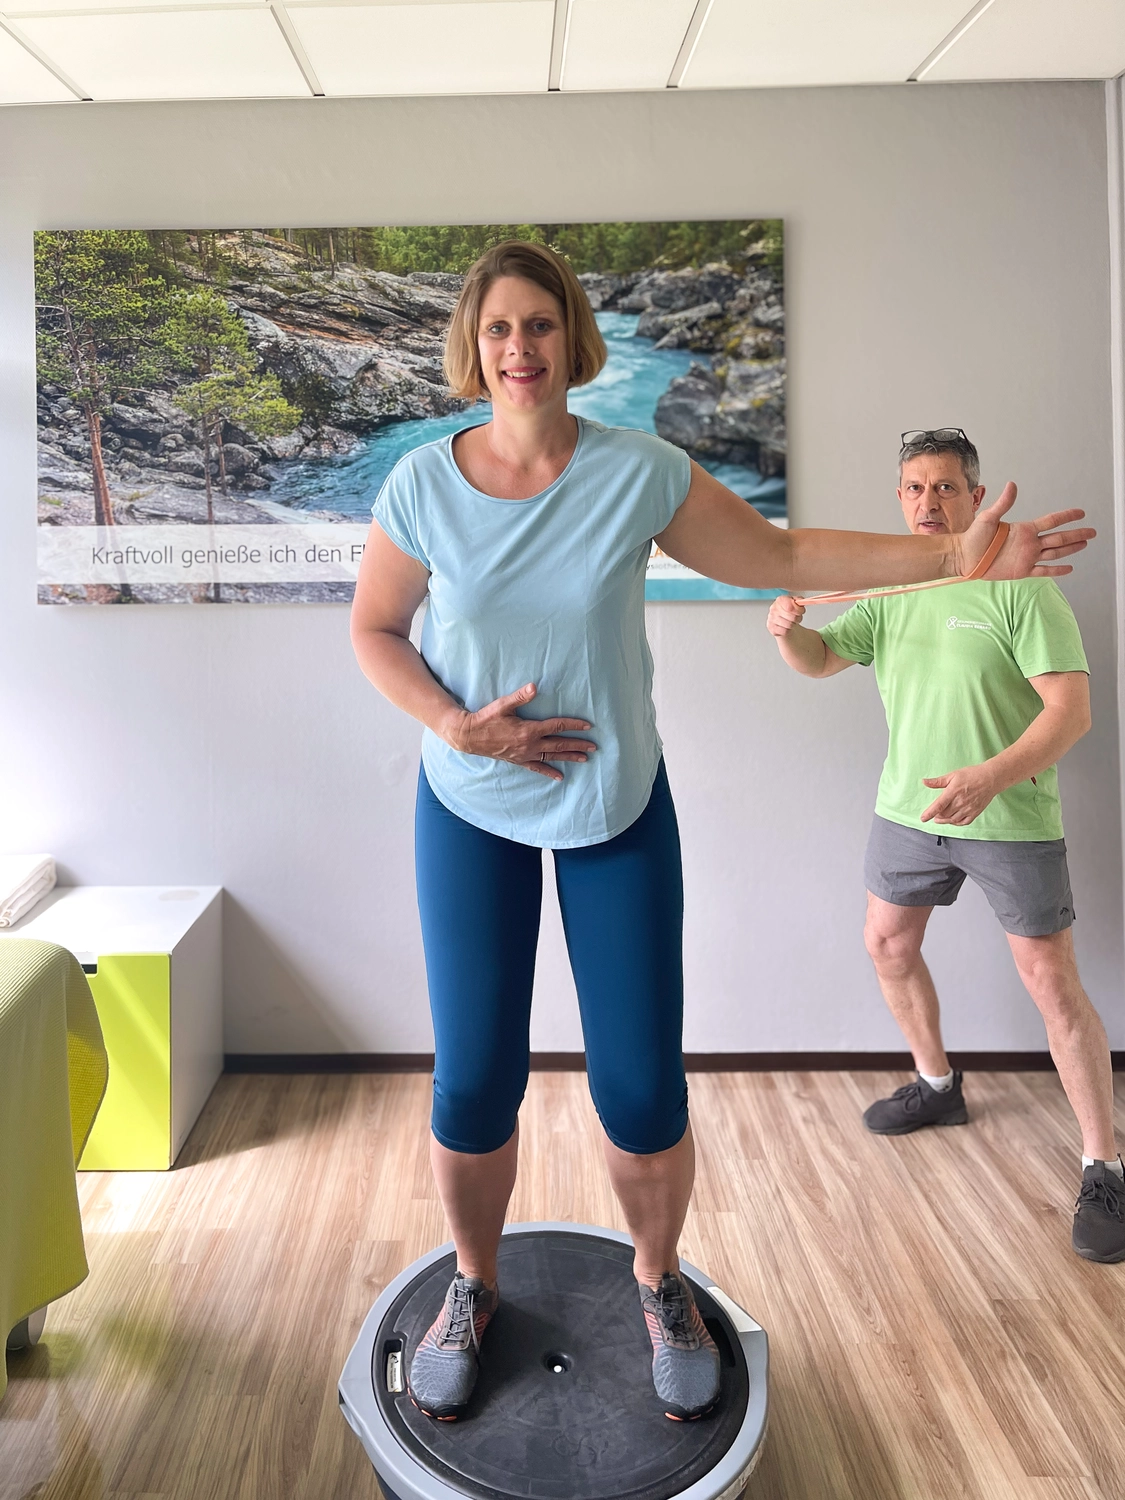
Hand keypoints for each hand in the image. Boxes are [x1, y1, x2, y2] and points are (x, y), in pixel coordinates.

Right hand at [447, 682, 596, 782]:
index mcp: (529, 730)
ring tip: (585, 758)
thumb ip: (520, 697)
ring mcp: (525, 755)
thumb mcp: (503, 705)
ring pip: (552, 756)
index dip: (574, 725)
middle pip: (559, 744)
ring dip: (569, 757)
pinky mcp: (519, 761)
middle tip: (594, 746)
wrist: (469, 736)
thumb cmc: (486, 718)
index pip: (557, 726)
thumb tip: (534, 687)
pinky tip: (560, 777)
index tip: (588, 726)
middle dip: (578, 744)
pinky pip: (537, 768)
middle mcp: (530, 745)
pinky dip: (549, 772)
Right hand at [766, 594, 805, 636]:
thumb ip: (800, 600)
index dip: (798, 610)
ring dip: (793, 625)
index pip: (790, 606)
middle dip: (798, 618)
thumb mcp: (796, 603)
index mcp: (780, 600)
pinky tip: (787, 627)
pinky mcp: (772, 628)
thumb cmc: (790, 612)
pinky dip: (788, 631)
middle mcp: (774, 609)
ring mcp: (772, 619)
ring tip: (792, 622)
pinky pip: (785, 631)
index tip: (801, 611)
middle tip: (797, 617)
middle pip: (792, 617)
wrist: (784, 621)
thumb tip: (802, 602)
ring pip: (789, 625)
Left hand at [920, 764, 1000, 824]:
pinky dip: (956, 823)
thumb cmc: (972, 775)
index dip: (929, 813)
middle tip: (934, 814)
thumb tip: (924, 782)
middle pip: (944, 814)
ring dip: (944, 820)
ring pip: (952, 820)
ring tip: (940, 818)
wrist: (991, 778)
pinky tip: (952, 820)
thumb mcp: (953, 775)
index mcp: (953, 792)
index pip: (939, 805)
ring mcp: (968, 808)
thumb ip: (938, 781)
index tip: (923, 818)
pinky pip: (963, 822)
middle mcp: (960, 802)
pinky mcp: (975, 812)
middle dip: (937, 815)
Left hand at [954, 483, 1094, 578]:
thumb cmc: (972, 537)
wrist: (963, 558)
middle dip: (1076, 534)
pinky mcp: (1022, 571)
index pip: (1051, 521)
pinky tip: (1069, 567)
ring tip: (1085, 544)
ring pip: (1055, 553)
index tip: (1081, 512)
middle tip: (1092, 532)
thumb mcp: (988, 518)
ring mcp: (1027, 557)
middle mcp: (1029, 542)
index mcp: (1024, 529)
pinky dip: (1057, 570)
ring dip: (1071, 549)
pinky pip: (1043, 570)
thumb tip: (1012, 485)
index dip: (1067, 516)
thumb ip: (1003, 504)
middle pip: (1059, 537)